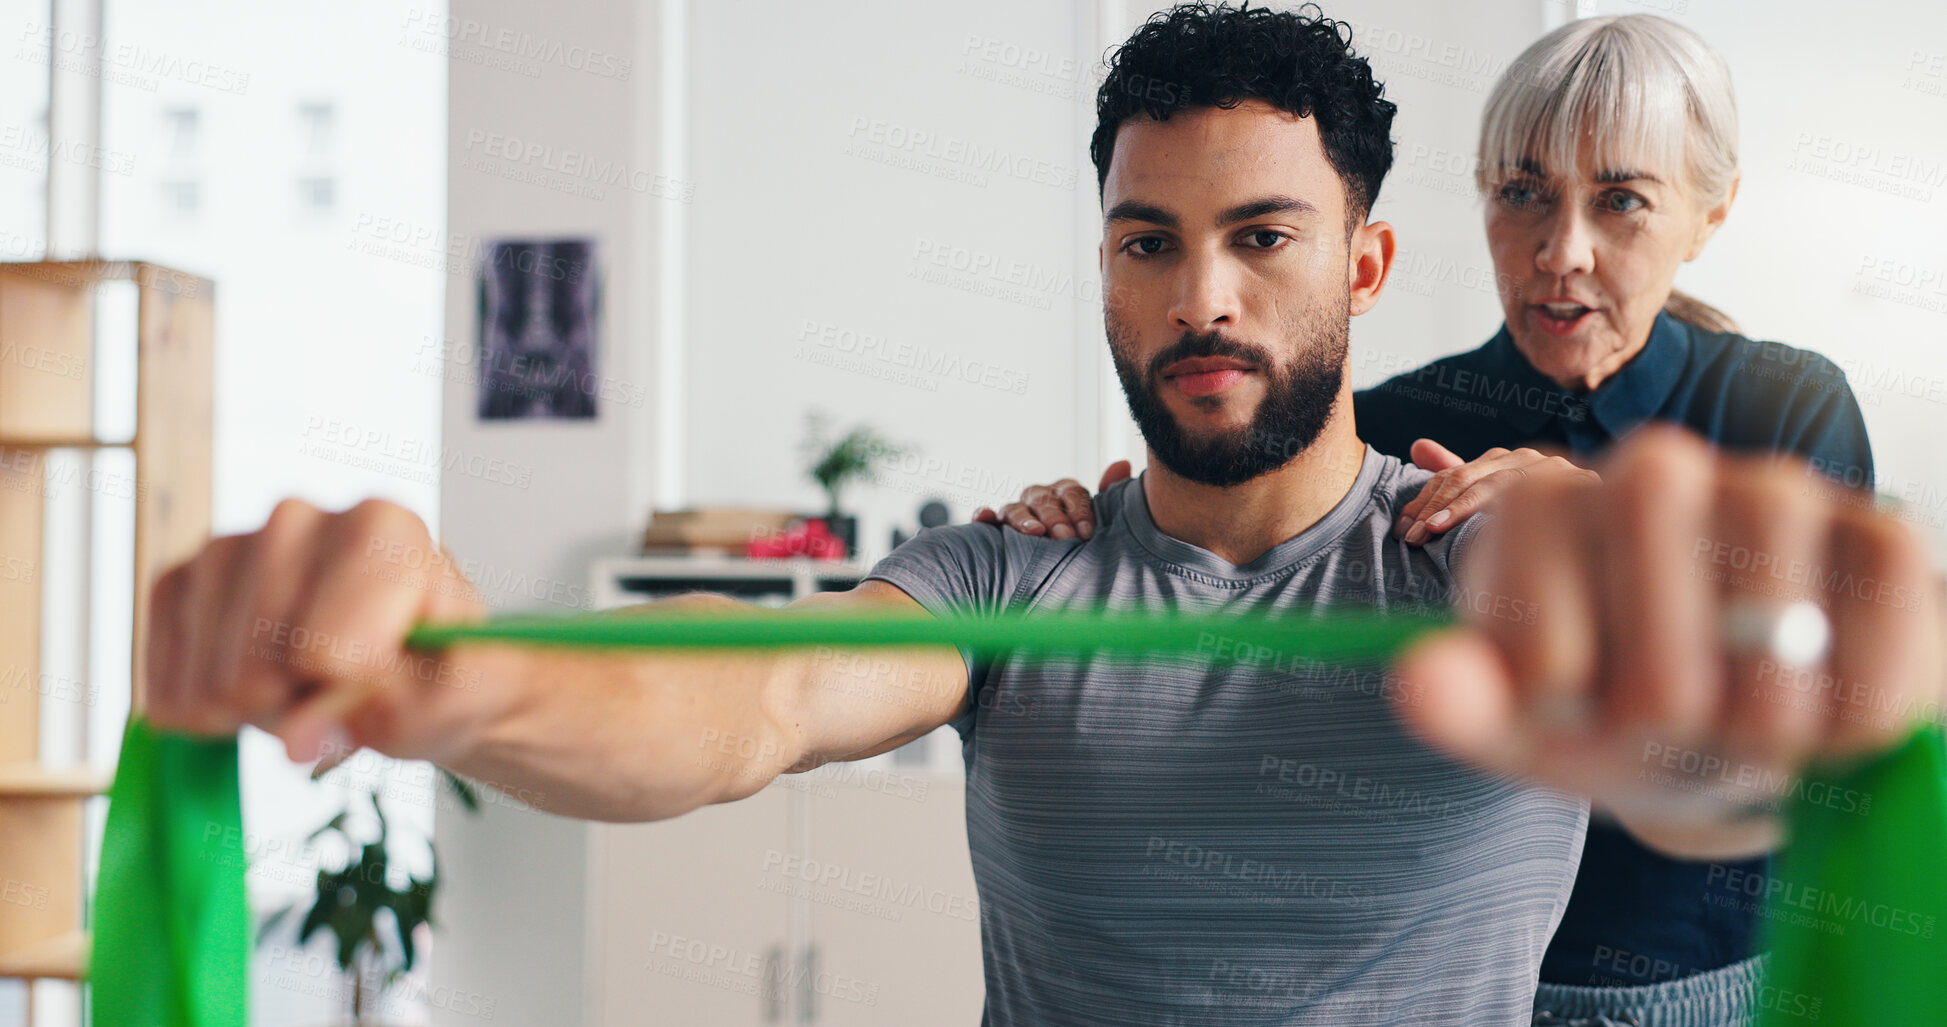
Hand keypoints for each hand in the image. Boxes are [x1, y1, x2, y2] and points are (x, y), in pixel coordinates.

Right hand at [144, 498, 506, 764]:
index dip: (346, 692)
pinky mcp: (181, 584)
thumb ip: (388, 717)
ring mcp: (229, 546)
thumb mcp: (454, 701)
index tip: (379, 680)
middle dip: (298, 705)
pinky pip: (166, 680)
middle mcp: (298, 518)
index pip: (325, 645)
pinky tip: (254, 692)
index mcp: (380, 527)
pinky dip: (206, 713)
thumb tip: (297, 742)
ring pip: (211, 680)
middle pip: (258, 665)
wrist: (414, 669)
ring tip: (304, 687)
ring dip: (253, 713)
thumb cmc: (440, 674)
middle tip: (339, 690)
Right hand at [973, 460, 1132, 540]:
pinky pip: (986, 518)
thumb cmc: (1081, 540)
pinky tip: (984, 518)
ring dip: (1024, 519)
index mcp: (1064, 493)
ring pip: (1015, 507)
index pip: (1070, 491)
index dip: (1079, 509)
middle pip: (1043, 499)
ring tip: (1036, 532)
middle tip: (1065, 537)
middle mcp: (1039, 498)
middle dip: (1055, 517)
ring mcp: (1016, 512)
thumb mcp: (1100, 519)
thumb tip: (1122, 465)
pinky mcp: (996, 528)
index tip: (1086, 532)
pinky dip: (982, 515)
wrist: (1062, 565)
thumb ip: (1111, 493)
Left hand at [1393, 428, 1945, 847]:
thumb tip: (1417, 686)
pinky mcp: (1878, 532)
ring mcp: (1770, 488)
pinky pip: (1879, 645)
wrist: (1751, 716)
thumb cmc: (1613, 712)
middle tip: (1668, 724)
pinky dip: (1855, 715)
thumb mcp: (1523, 722)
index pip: (1543, 660)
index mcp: (1537, 507)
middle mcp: (1649, 469)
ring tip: (1742, 716)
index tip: (1571, 702)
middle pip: (1661, 663)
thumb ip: (1464, 703)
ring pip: (1771, 653)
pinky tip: (1823, 704)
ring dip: (1763, 730)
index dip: (1568, 716)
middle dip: (1667, 729)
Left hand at [1394, 439, 1598, 544]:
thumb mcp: (1494, 493)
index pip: (1454, 477)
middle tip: (1411, 537)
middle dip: (1437, 508)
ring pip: (1501, 486)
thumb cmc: (1544, 515)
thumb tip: (1416, 446)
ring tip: (1435, 529)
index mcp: (1506, 461)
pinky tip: (1492, 529)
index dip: (1424, 501)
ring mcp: (1559, 471)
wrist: (1611, 523)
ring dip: (1464, 509)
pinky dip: (1518, 512)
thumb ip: (1455, 472)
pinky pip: (1546, 499)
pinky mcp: (1587, 486)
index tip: (1402, 530)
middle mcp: (1531, 460)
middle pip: (1472, 480)